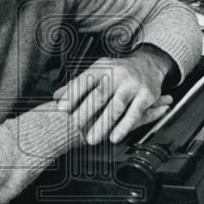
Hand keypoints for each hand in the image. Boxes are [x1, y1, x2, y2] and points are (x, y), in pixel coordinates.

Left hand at [53, 48, 175, 144]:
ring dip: (103, 124)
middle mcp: (118, 74)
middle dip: (85, 113)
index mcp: (102, 67)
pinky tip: (114, 137)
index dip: (72, 95)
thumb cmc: (118, 71)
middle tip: (73, 127)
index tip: (61, 108)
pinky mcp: (146, 96)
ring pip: (116, 107)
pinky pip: (134, 114)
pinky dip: (123, 127)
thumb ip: (77, 85)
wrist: (148, 64)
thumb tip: (56, 96)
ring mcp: (132, 85)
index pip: (84, 81)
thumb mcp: (97, 71)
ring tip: (92, 139)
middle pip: (99, 95)